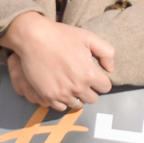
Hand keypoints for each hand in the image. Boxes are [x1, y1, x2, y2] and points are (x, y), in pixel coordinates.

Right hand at [0, 12, 114, 110]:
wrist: (33, 37)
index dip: (101, 80)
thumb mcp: (88, 37)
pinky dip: (62, 100)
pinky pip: (61, 107)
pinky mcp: (48, 95)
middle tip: (81, 79)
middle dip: (90, 90)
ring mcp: (62, 93)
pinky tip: (60, 89)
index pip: (105, 88)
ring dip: (76, 96)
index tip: (93, 74)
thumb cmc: (61, 35)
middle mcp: (77, 87)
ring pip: (77, 105)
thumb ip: (106, 52)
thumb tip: (110, 69)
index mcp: (89, 74)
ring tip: (70, 84)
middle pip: (93, 99)